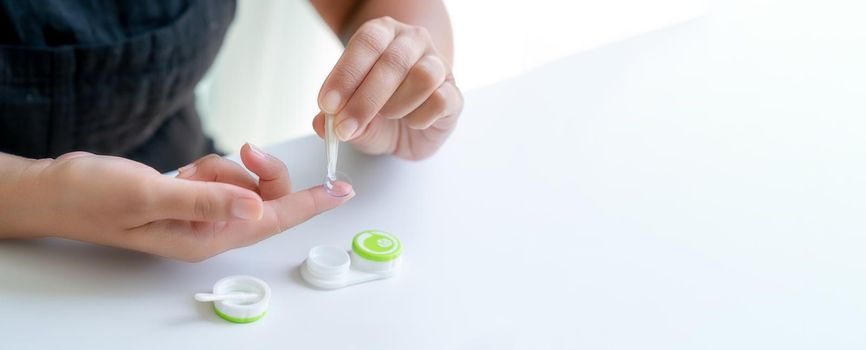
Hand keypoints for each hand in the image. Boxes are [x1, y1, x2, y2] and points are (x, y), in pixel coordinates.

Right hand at [13, 144, 352, 260]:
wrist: (60, 190)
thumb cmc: (95, 197)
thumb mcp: (151, 195)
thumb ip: (207, 200)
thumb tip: (257, 207)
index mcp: (207, 238)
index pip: (273, 220)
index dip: (311, 205)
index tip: (342, 191)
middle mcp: (211, 230)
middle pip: (264, 197)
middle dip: (258, 171)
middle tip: (244, 150)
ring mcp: (203, 215)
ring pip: (243, 181)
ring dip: (224, 167)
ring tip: (184, 172)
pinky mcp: (194, 198)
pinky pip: (221, 175)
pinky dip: (209, 166)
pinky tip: (181, 172)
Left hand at [313, 16, 462, 159]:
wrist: (408, 130)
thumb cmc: (379, 114)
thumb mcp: (350, 115)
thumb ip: (335, 117)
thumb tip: (323, 124)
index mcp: (383, 34)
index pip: (366, 43)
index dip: (345, 74)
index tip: (328, 104)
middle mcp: (413, 42)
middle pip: (393, 62)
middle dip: (365, 99)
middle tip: (346, 127)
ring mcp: (438, 66)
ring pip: (422, 76)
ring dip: (397, 104)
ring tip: (388, 115)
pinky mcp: (454, 94)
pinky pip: (440, 100)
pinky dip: (420, 118)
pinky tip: (411, 122)